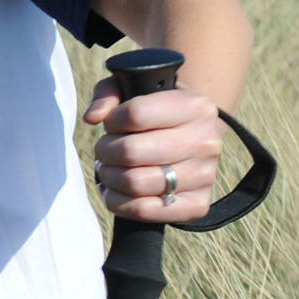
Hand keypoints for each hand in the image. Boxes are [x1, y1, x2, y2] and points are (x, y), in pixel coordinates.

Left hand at [83, 79, 220, 223]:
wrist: (191, 141)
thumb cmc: (156, 112)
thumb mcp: (134, 88)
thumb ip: (108, 93)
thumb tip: (93, 117)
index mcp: (196, 107)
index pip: (136, 114)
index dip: (112, 121)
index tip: (112, 124)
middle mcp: (205, 142)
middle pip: (130, 152)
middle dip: (105, 151)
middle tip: (105, 150)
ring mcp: (204, 176)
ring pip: (134, 183)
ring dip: (109, 177)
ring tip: (108, 169)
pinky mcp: (197, 205)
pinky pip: (143, 210)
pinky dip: (118, 202)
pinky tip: (116, 191)